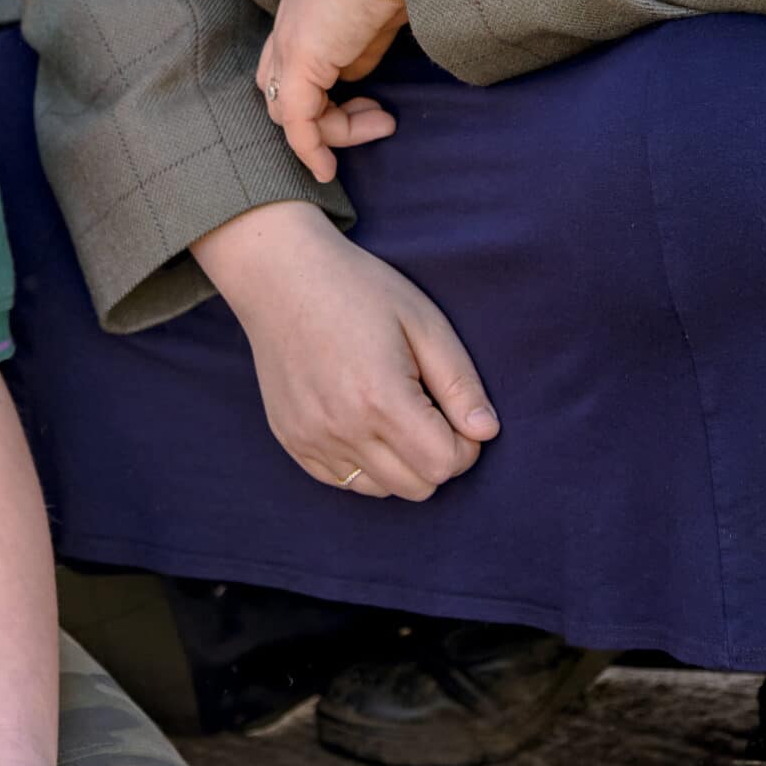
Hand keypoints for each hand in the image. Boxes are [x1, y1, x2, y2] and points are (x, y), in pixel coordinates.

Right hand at [208, 207, 498, 499]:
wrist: (280, 276)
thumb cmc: (358, 290)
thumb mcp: (423, 322)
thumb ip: (459, 384)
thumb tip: (486, 433)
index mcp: (381, 398)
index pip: (444, 465)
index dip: (465, 445)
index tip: (455, 414)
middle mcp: (342, 428)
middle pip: (416, 488)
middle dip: (435, 458)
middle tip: (428, 413)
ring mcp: (311, 438)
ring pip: (380, 489)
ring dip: (399, 463)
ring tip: (390, 413)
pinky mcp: (291, 441)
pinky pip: (342, 481)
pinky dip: (362, 462)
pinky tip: (359, 417)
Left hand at [257, 0, 406, 181]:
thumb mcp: (381, 6)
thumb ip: (367, 40)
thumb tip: (365, 72)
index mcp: (305, 9)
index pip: (290, 65)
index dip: (321, 94)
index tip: (369, 106)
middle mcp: (287, 28)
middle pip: (283, 91)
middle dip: (325, 116)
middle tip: (378, 117)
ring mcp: (289, 45)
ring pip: (290, 110)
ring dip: (335, 130)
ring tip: (383, 122)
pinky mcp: (301, 61)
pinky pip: (297, 122)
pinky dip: (310, 149)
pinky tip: (328, 170)